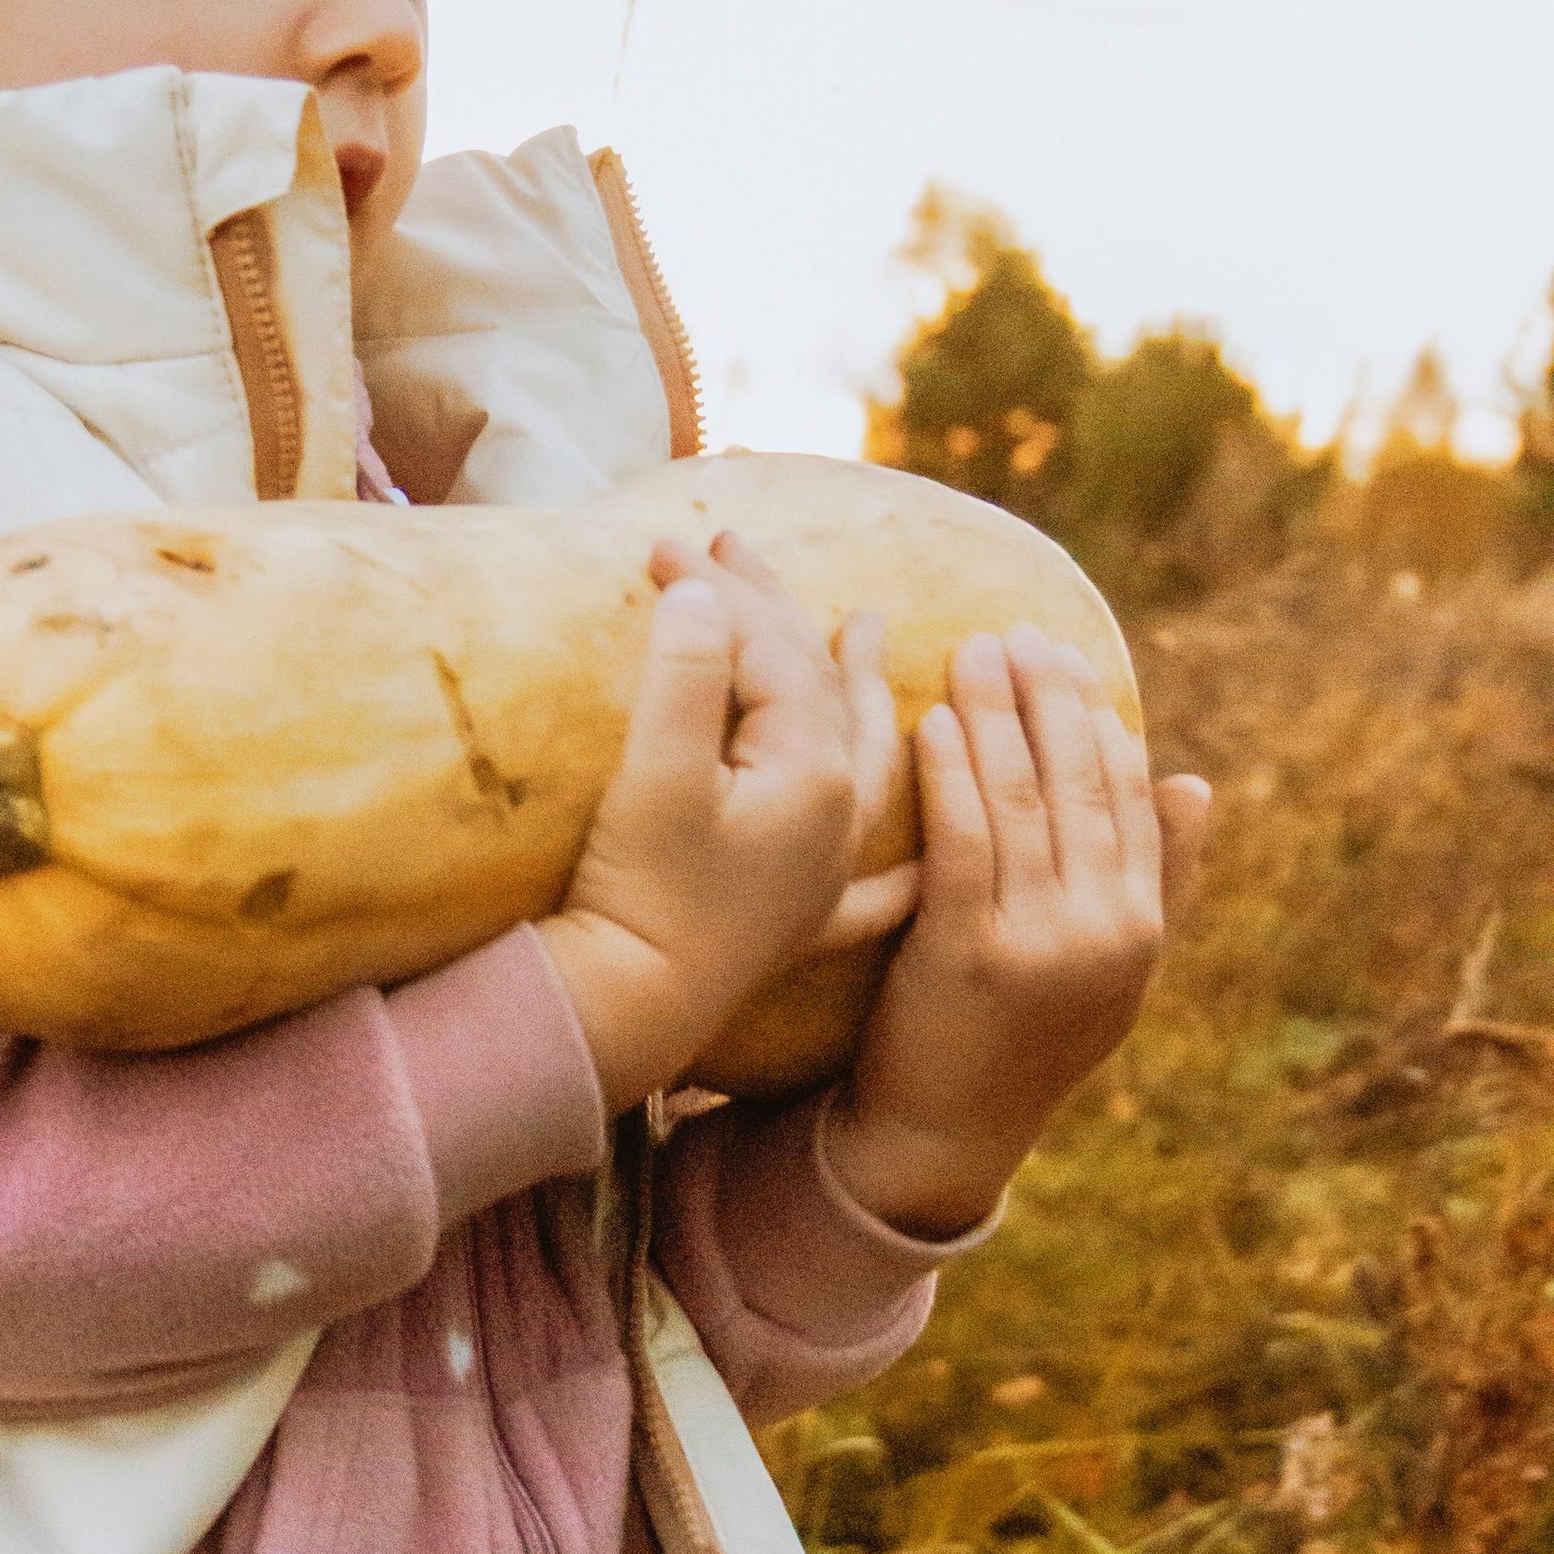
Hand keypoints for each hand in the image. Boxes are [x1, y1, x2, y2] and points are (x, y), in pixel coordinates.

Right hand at [537, 532, 863, 1114]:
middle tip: (734, 548)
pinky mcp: (795, 924)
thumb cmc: (638, 888)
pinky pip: (871, 890)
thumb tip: (706, 594)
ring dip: (858, 690)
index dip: (718, 591)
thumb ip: (687, 674)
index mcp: (814, 769)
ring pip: (862, 759)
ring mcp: (823, 871)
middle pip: (819, 686)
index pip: (773, 651)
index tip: (662, 545)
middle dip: (772, 611)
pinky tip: (925, 862)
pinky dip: (898, 861)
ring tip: (869, 633)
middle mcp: (838, 816)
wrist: (628, 1008)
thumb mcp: (656, 771)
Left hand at [823, 625, 1210, 1237]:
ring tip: (971, 652)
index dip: (1099, 724)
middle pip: (1082, 788)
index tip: (1068, 660)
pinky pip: (964, 843)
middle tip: (1018, 631)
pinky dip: (952, 775)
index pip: (1131, 801)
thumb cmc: (1014, 1042)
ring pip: (1024, 803)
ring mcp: (1040, 945)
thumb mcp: (1106, 971)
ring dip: (998, 717)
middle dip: (1050, 701)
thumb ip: (1155, 880)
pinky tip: (931, 723)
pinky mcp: (969, 956)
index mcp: (1140, 929)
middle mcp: (1104, 933)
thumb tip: (1195, 781)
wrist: (942, 1136)